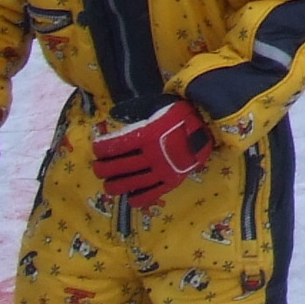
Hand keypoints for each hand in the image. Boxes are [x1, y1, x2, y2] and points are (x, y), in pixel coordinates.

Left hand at [91, 100, 208, 203]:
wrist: (207, 124)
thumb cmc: (178, 113)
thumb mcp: (155, 105)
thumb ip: (134, 110)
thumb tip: (114, 114)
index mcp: (145, 136)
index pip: (113, 147)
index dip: (101, 149)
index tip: (97, 149)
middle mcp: (151, 155)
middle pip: (116, 168)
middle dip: (102, 169)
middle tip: (99, 168)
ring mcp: (161, 170)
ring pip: (130, 183)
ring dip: (114, 185)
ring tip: (109, 184)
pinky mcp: (171, 180)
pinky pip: (150, 194)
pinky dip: (137, 198)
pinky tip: (129, 197)